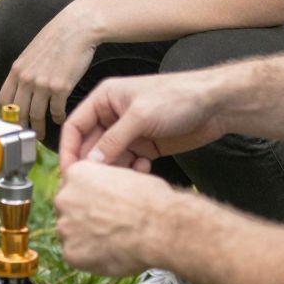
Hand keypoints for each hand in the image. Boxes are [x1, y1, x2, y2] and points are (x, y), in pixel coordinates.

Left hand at [0, 2, 98, 136]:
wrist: (77, 27)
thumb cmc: (57, 38)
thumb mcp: (32, 53)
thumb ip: (24, 70)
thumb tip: (21, 88)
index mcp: (17, 69)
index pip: (3, 100)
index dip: (5, 115)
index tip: (10, 123)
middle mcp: (26, 78)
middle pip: (17, 112)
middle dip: (20, 127)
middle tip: (25, 134)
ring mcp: (42, 84)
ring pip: (35, 116)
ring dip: (38, 128)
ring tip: (41, 134)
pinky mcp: (60, 87)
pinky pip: (56, 111)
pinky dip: (58, 118)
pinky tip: (60, 118)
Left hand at [54, 162, 178, 276]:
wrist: (160, 228)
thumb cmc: (151, 201)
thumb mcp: (127, 175)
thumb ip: (107, 183)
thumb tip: (108, 190)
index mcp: (77, 173)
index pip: (73, 186)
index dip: (89, 198)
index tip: (100, 207)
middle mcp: (65, 198)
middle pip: (68, 209)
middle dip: (84, 217)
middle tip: (107, 225)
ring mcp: (65, 226)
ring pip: (71, 234)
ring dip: (86, 238)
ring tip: (113, 241)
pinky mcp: (71, 253)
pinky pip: (77, 256)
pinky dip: (91, 258)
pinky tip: (110, 253)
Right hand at [57, 67, 228, 174]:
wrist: (215, 105)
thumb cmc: (178, 97)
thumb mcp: (141, 116)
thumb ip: (113, 141)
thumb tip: (89, 165)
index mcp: (104, 99)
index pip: (75, 127)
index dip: (69, 150)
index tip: (69, 174)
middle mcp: (113, 116)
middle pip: (90, 146)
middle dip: (93, 166)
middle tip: (96, 187)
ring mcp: (129, 133)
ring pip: (109, 159)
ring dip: (114, 171)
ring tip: (125, 180)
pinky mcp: (145, 147)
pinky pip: (128, 165)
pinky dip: (132, 172)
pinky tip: (145, 170)